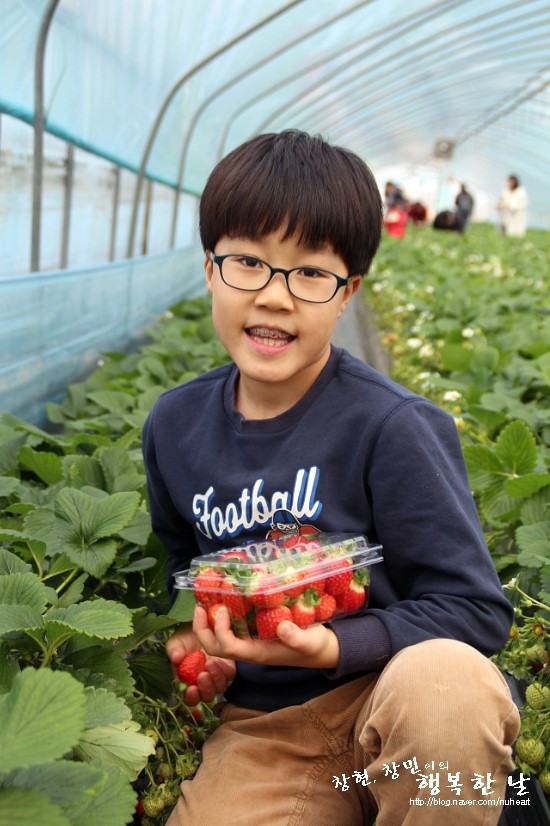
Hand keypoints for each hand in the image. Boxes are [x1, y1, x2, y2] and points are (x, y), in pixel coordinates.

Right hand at [165, 626, 235, 705]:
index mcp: (189, 683)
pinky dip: (225, 670)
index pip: (191, 699)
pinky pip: (230, 675)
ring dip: (216, 679)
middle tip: (202, 675)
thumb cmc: (186, 637)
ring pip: (220, 688)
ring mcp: (217, 676)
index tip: (191, 689)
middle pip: (208, 696)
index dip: (192, 697)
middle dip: (206, 688)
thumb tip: (175, 657)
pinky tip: (219, 660)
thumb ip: (174, 650)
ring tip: (210, 663)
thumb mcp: (176, 642)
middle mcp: (204, 683)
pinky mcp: (229, 667)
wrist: (202, 625)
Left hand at [192, 605, 339, 669]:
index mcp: (258, 653)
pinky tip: (223, 602)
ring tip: (204, 603)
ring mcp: (251, 644)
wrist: (323, 650)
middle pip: (216, 648)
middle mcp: (250, 650)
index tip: (222, 610)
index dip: (219, 630)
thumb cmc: (315, 646)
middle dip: (202, 630)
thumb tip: (281, 628)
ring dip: (207, 624)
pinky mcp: (255, 635)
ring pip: (220, 641)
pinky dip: (221, 619)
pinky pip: (231, 630)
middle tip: (199, 607)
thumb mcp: (309, 641)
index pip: (228, 647)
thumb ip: (296, 636)